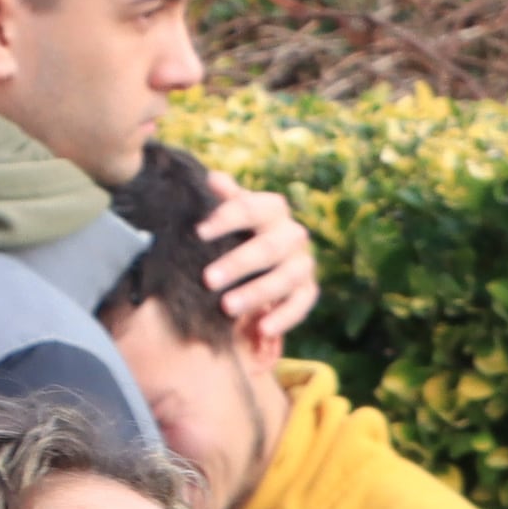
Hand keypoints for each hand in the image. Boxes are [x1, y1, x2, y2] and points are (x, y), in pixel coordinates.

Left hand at [199, 185, 320, 363]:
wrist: (264, 255)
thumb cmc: (237, 229)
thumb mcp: (228, 210)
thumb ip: (222, 197)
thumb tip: (213, 179)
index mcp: (272, 209)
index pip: (251, 208)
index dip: (226, 219)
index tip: (198, 233)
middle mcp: (293, 234)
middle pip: (269, 247)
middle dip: (238, 264)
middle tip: (207, 280)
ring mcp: (303, 263)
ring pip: (285, 278)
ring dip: (256, 294)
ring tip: (226, 308)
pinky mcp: (309, 290)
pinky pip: (301, 304)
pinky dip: (283, 318)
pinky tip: (262, 329)